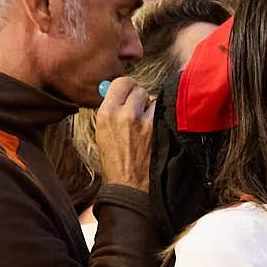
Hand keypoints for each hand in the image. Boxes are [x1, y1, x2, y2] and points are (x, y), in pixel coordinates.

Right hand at [92, 76, 155, 191]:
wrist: (130, 184)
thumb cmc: (115, 160)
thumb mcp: (102, 132)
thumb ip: (110, 110)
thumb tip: (119, 91)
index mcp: (106, 113)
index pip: (121, 82)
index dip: (128, 86)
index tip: (130, 92)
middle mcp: (125, 114)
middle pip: (139, 89)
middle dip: (140, 97)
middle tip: (140, 109)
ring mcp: (145, 122)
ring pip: (154, 100)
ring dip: (153, 107)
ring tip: (148, 122)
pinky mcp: (160, 130)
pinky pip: (164, 113)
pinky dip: (162, 117)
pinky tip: (158, 128)